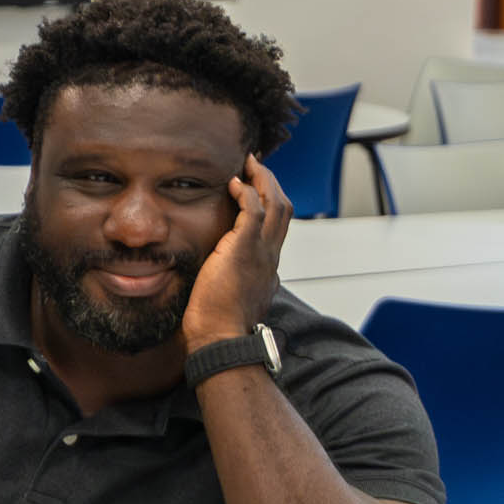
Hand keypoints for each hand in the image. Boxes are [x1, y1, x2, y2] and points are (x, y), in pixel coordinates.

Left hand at [180, 154, 292, 355]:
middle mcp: (271, 257)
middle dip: (272, 184)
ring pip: (276, 204)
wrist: (221, 338)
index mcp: (268, 268)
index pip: (277, 228)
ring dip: (264, 180)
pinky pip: (254, 209)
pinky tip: (234, 184)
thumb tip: (220, 276)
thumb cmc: (219, 326)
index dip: (270, 205)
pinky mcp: (245, 249)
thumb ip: (233, 283)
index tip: (257, 190)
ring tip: (249, 165)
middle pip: (284, 210)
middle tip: (256, 167)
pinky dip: (247, 192)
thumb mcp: (232, 299)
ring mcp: (262, 252)